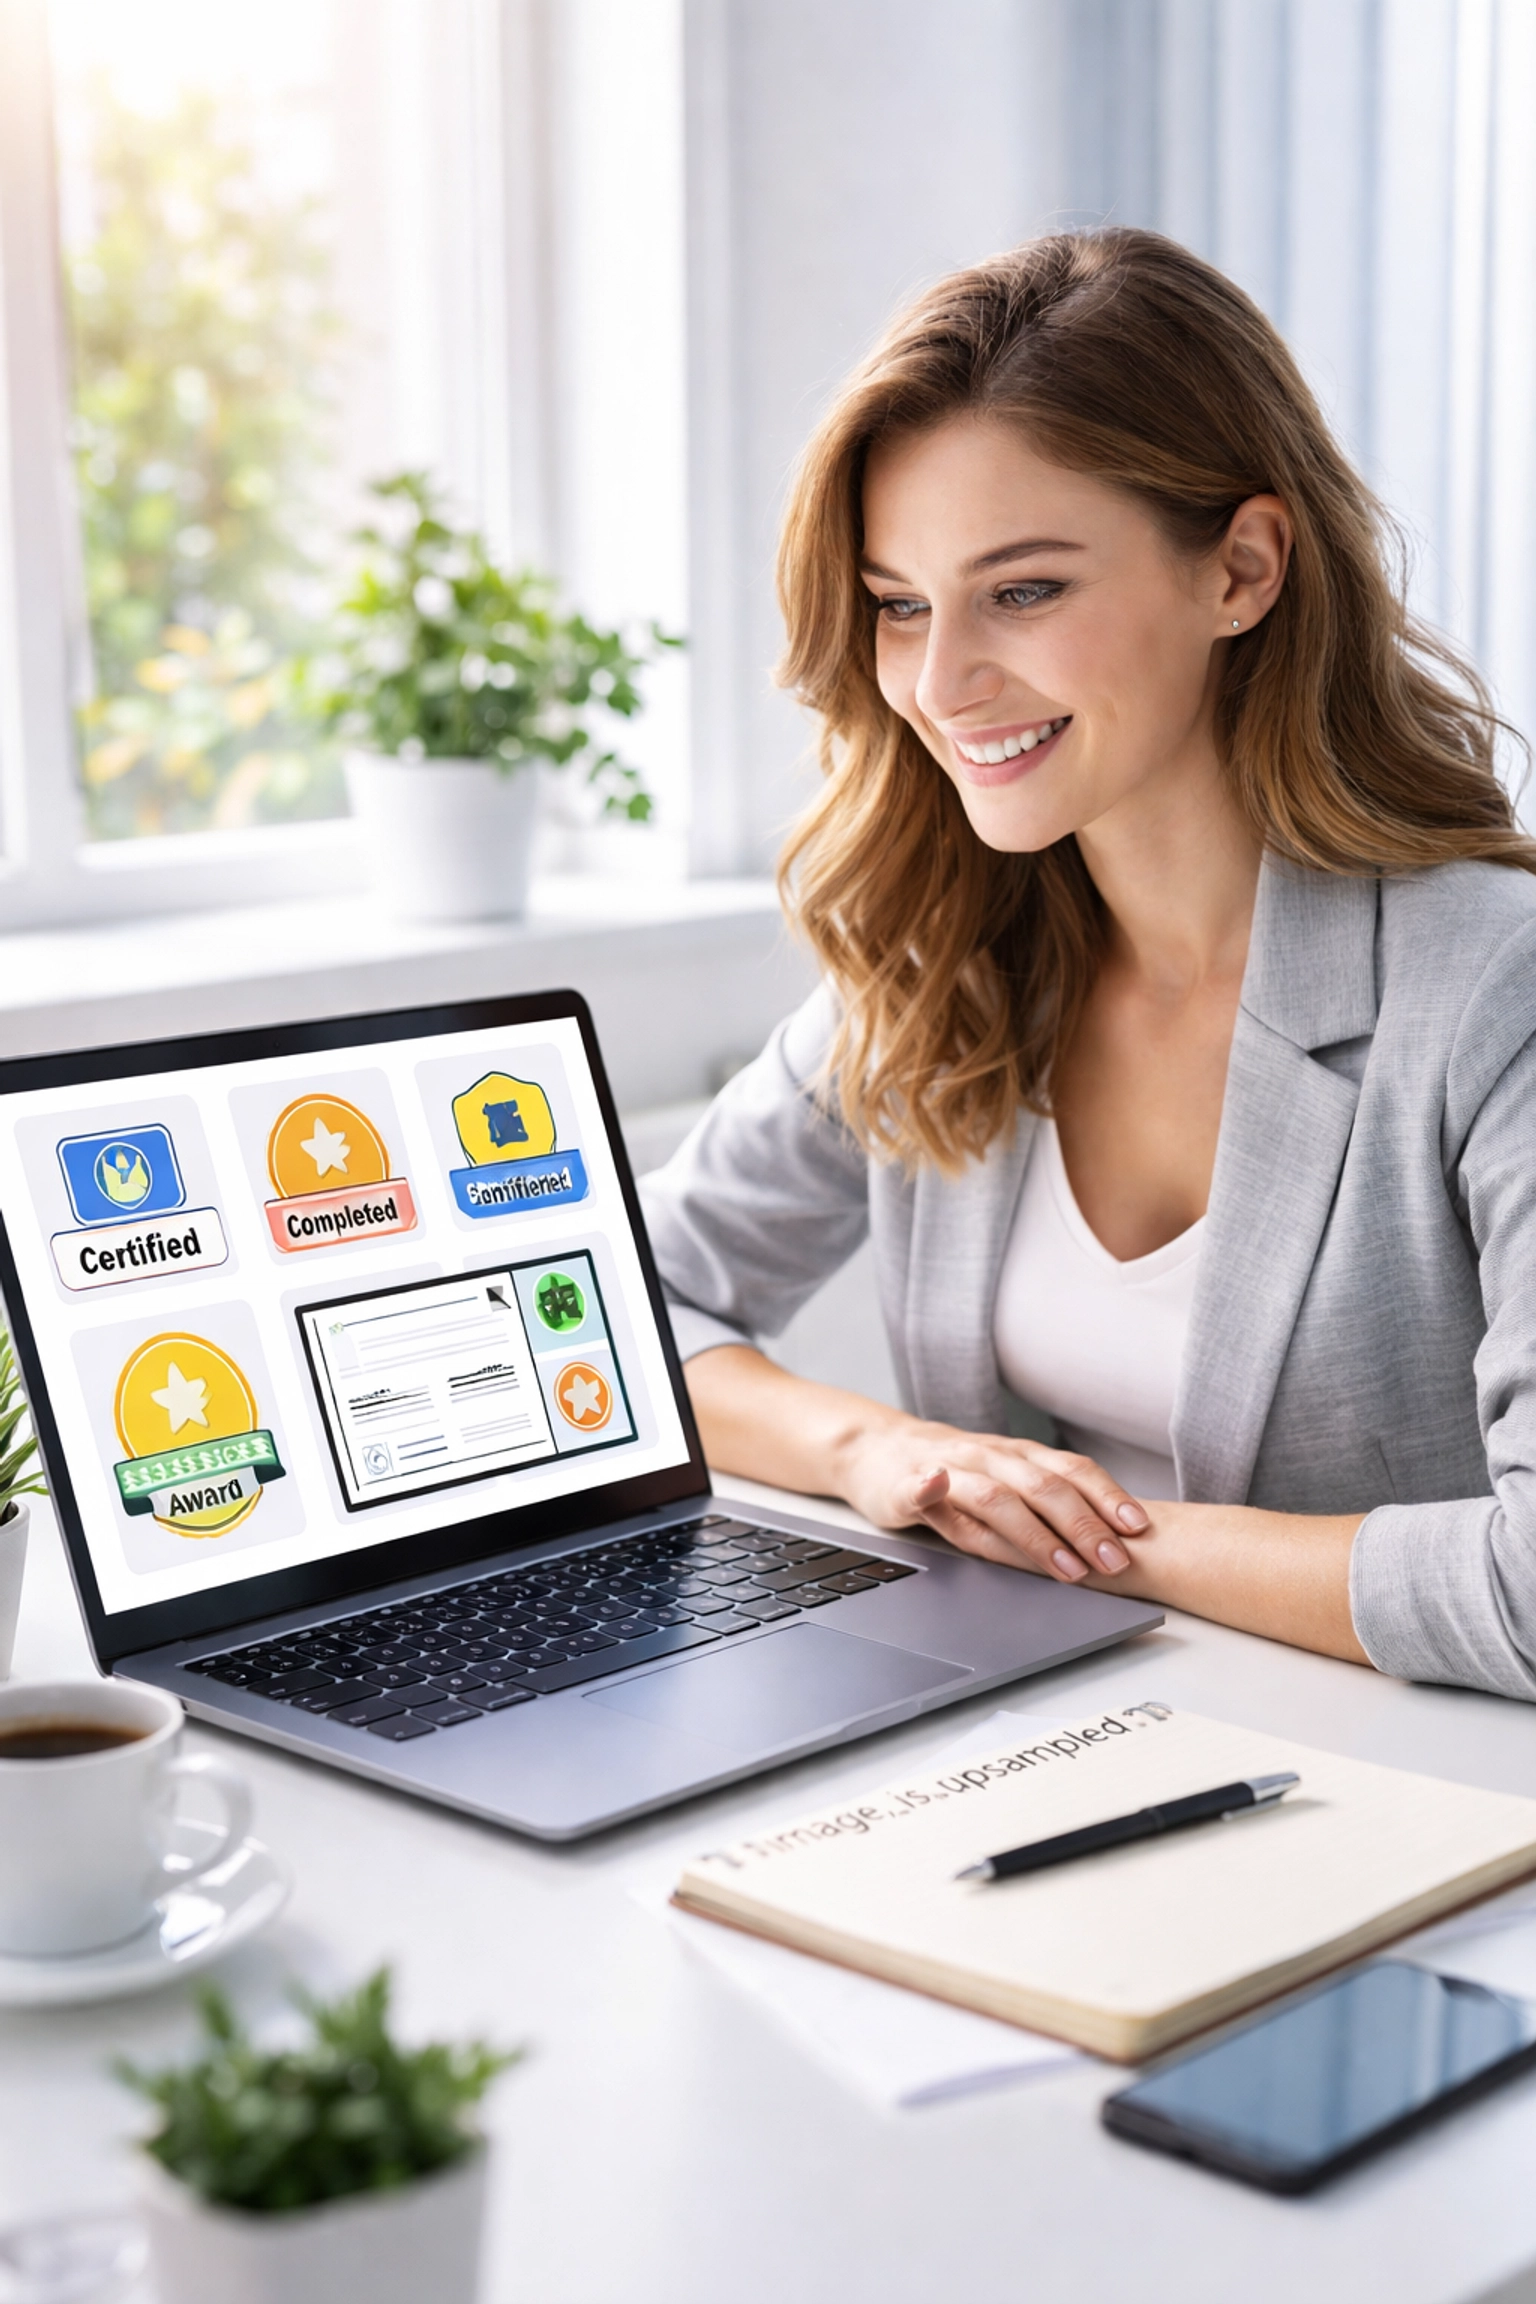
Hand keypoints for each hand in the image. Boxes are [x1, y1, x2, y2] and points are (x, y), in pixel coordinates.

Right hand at [836, 1419, 1149, 1582]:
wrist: (879, 1451)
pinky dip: (928, 1487)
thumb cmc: (955, 1475)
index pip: (1073, 1471)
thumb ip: (1048, 1502)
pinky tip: (936, 1488)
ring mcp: (949, 1468)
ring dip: (1033, 1533)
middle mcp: (991, 1456)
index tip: (1138, 1529)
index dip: (1107, 1497)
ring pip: (995, 1496)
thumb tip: (1112, 1534)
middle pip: (1044, 1488)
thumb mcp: (1006, 1483)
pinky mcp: (905, 1484)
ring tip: (1063, 1566)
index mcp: (1020, 1457)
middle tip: (1112, 1563)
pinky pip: (919, 1485)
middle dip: (1083, 1527)